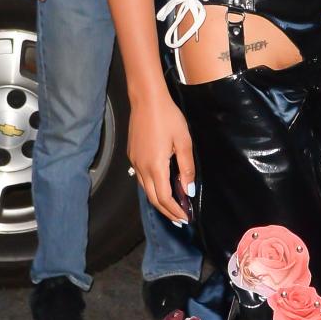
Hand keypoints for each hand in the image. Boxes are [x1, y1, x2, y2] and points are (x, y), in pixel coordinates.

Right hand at [127, 92, 194, 225]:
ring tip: (172, 207)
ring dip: (159, 201)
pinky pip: (142, 178)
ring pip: (146, 189)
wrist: (147, 100)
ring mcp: (134, 162)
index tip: (185, 218)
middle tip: (180, 219)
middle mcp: (141, 168)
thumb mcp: (184, 142)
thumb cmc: (168, 118)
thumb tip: (188, 191)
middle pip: (153, 198)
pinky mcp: (132, 155)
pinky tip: (161, 187)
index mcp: (155, 166)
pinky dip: (152, 188)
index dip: (174, 210)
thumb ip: (186, 168)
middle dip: (167, 211)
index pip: (164, 197)